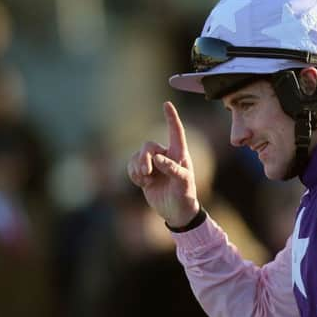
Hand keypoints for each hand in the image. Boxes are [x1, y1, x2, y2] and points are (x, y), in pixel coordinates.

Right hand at [127, 101, 199, 226]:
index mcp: (179, 154)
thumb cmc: (185, 196)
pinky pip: (131, 165)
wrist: (176, 213)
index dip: (171, 117)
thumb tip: (157, 158)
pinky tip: (140, 183)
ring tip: (144, 180)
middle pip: (148, 146)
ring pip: (137, 156)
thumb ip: (172, 169)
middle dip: (144, 158)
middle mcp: (166, 156)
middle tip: (146, 173)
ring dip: (137, 167)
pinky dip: (132, 173)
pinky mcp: (145, 173)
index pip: (176, 132)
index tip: (167, 104)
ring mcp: (154, 164)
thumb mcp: (182, 183)